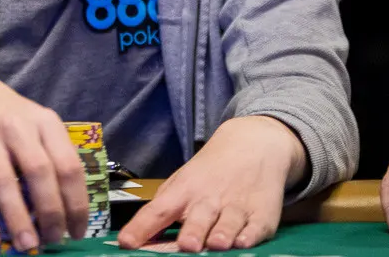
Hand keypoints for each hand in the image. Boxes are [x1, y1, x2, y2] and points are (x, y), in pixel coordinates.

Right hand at [0, 71, 88, 251]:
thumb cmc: (8, 122)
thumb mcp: (35, 128)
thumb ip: (51, 162)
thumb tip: (64, 214)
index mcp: (45, 122)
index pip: (69, 165)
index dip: (76, 203)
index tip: (78, 231)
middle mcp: (17, 126)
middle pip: (40, 172)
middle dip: (50, 212)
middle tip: (54, 241)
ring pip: (5, 182)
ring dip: (18, 219)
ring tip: (28, 246)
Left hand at [117, 116, 302, 252]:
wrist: (253, 143)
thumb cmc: (211, 171)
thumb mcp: (182, 182)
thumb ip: (163, 210)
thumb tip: (136, 238)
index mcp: (183, 192)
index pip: (158, 211)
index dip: (141, 228)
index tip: (127, 243)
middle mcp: (208, 200)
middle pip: (197, 221)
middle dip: (191, 233)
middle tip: (187, 245)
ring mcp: (236, 206)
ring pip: (227, 224)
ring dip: (221, 235)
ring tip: (216, 244)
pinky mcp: (261, 213)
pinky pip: (256, 227)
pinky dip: (250, 235)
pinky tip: (244, 241)